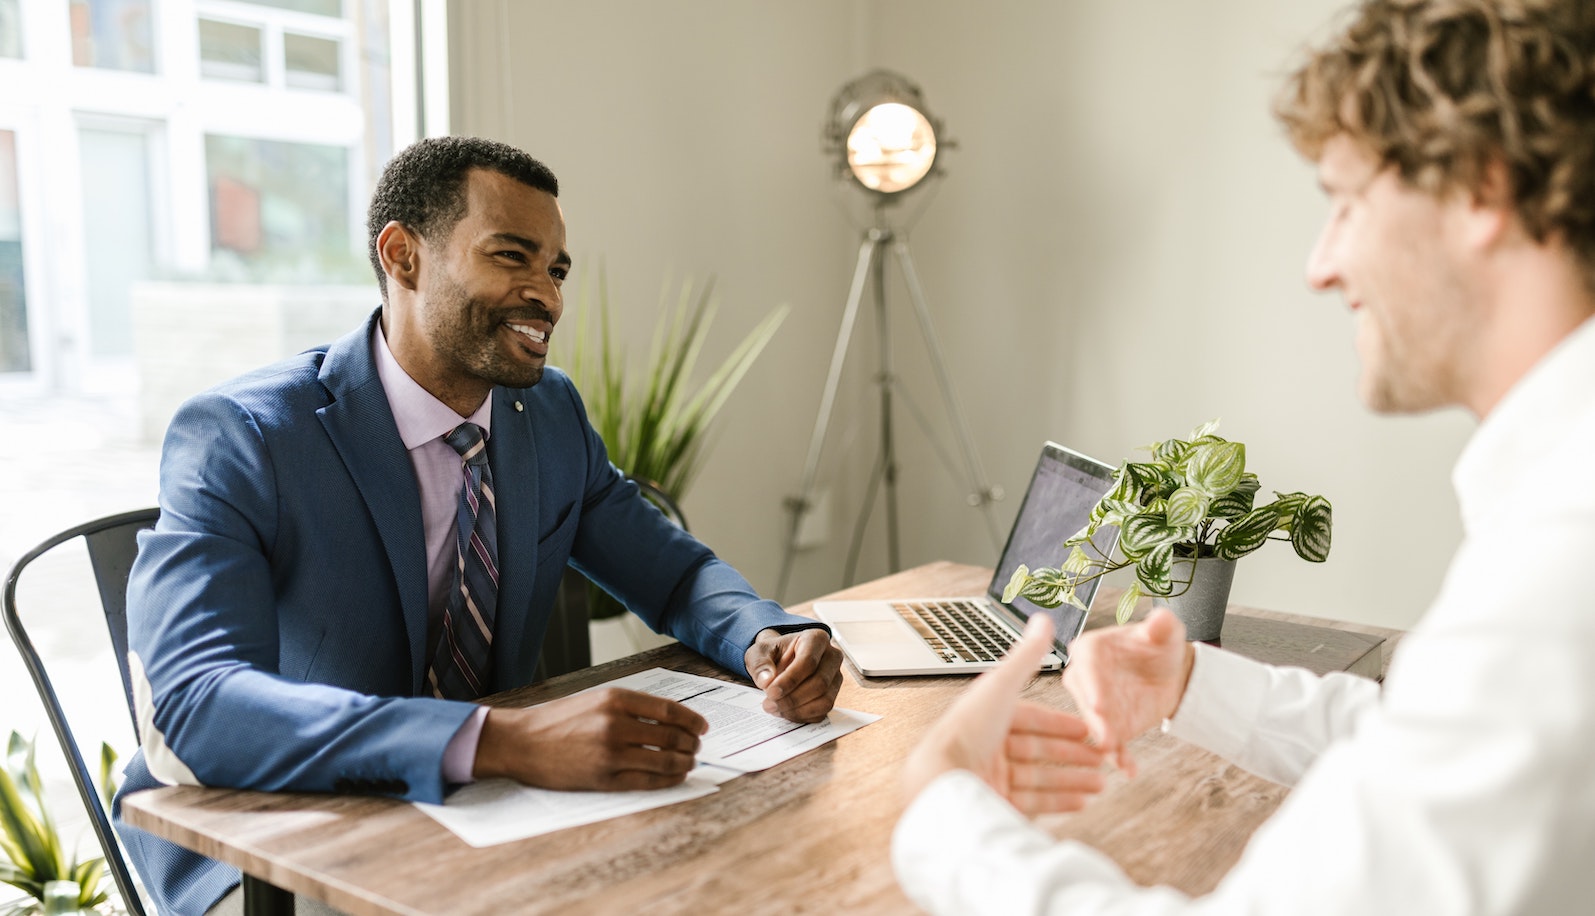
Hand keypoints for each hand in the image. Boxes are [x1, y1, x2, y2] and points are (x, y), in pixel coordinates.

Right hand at [473, 687, 708, 790]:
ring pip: (665, 760)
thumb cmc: (558, 720)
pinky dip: (668, 779)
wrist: (522, 742)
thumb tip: (671, 718)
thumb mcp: (596, 699)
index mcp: (616, 699)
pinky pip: (648, 781)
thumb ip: (631, 706)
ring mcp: (611, 753)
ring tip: (689, 762)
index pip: (669, 710)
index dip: (692, 720)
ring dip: (684, 762)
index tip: (703, 727)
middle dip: (691, 743)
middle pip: (672, 736)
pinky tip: (675, 776)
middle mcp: (616, 724)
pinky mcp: (605, 779)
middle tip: (697, 747)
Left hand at [744, 627, 843, 722]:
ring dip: (797, 710)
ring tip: (775, 709)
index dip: (790, 680)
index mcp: (816, 639)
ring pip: (824, 700)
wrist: (780, 660)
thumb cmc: (773, 654)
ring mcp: (835, 677)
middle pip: (820, 683)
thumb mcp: (758, 653)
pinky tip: (785, 712)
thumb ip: (760, 664)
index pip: (808, 662)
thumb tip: (766, 681)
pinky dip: (802, 716)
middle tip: (769, 704)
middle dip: (792, 698)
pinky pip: (822, 712)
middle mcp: (832, 656)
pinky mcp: (833, 695)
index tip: (770, 692)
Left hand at [903, 615, 1105, 815]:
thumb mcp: (1002, 686)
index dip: (1061, 724)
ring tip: (1101, 784)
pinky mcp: (994, 803)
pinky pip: (1033, 803)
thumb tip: (1043, 619)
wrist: (943, 781)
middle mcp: (987, 746)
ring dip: (1073, 779)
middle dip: (1073, 754)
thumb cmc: (968, 730)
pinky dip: (1060, 802)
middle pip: (1038, 750)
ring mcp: (991, 777)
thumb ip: (1027, 656)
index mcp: (987, 716)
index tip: (1089, 729)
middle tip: (1103, 758)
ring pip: (1040, 778)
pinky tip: (1082, 802)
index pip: (1031, 719)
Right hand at [1061, 606, 1195, 776]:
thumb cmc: (1159, 647)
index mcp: (1091, 649)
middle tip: (1105, 735)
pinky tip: (1129, 769)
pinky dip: (1119, 757)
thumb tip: (1161, 619)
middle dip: (1094, 718)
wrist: (1168, 674)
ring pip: (1095, 724)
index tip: (1099, 703)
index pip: (1086, 664)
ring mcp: (1094, 705)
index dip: (1092, 684)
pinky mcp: (1108, 727)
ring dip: (1104, 740)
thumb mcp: (1165, 633)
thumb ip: (1162, 626)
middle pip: (1085, 698)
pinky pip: (1111, 743)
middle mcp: (1085, 678)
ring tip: (1116, 754)